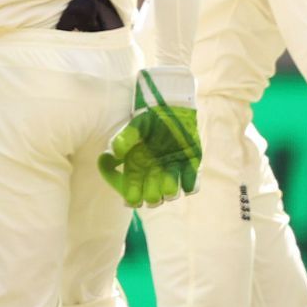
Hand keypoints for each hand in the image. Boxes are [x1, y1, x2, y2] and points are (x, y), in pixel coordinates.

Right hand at [97, 67, 201, 208]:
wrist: (174, 109)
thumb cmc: (151, 119)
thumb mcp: (136, 126)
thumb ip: (125, 137)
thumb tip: (115, 151)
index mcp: (136, 168)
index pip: (132, 191)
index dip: (132, 196)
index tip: (132, 197)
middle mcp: (153, 174)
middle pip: (153, 197)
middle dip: (153, 196)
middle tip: (153, 192)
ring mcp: (172, 172)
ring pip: (171, 193)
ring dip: (169, 190)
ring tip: (168, 186)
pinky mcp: (190, 167)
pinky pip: (191, 183)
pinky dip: (189, 183)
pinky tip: (184, 176)